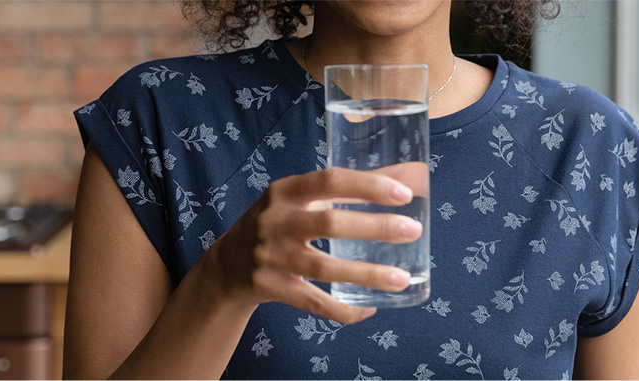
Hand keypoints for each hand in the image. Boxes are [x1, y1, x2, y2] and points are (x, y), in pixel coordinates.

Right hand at [194, 166, 424, 323]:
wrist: (226, 266)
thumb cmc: (278, 223)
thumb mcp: (301, 199)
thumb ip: (351, 189)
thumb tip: (411, 175)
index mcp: (285, 191)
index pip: (329, 181)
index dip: (367, 186)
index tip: (404, 193)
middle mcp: (275, 221)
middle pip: (329, 224)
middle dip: (375, 227)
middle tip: (412, 231)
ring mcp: (271, 257)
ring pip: (324, 268)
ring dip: (367, 274)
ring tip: (402, 279)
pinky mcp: (271, 288)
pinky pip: (313, 302)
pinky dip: (343, 309)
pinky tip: (370, 307)